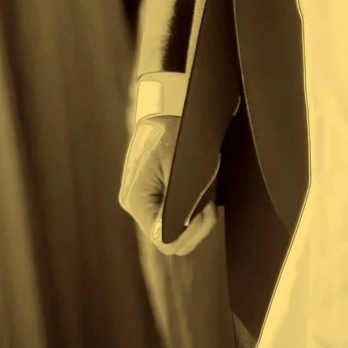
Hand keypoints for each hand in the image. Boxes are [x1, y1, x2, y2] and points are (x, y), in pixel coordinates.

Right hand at [119, 111, 216, 254]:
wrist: (170, 107)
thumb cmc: (177, 134)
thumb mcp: (183, 172)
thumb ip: (181, 206)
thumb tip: (182, 232)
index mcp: (136, 200)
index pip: (163, 239)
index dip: (190, 233)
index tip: (208, 213)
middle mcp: (135, 205)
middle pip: (169, 239)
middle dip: (196, 228)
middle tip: (212, 207)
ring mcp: (143, 200)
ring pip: (173, 229)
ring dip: (195, 220)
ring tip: (208, 199)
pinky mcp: (153, 195)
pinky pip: (173, 215)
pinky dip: (190, 212)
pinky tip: (202, 197)